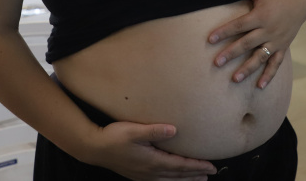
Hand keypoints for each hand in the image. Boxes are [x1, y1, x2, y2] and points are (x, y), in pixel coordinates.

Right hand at [83, 121, 216, 180]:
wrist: (94, 148)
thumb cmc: (114, 137)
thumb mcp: (134, 130)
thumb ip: (154, 131)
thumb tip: (174, 130)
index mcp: (152, 161)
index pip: (180, 165)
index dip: (197, 166)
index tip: (211, 166)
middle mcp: (149, 172)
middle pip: (178, 175)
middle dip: (195, 174)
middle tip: (210, 173)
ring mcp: (143, 176)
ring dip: (185, 180)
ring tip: (198, 180)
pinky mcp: (137, 175)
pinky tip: (173, 180)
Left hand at [208, 0, 305, 88]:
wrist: (300, 1)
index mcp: (261, 15)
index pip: (239, 25)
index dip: (224, 32)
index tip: (210, 40)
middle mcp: (269, 30)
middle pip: (247, 44)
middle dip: (231, 53)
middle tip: (216, 63)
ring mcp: (276, 41)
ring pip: (260, 57)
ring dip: (247, 68)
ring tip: (234, 79)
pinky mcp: (283, 47)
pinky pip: (276, 63)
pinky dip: (269, 75)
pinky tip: (260, 86)